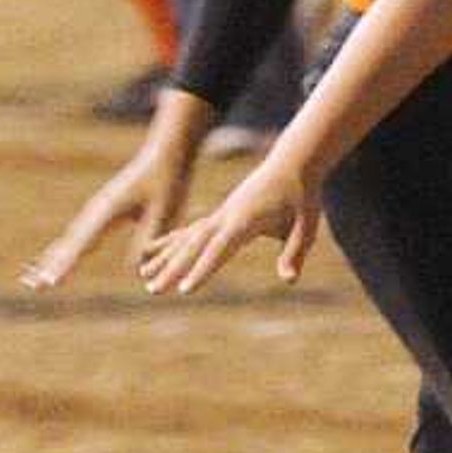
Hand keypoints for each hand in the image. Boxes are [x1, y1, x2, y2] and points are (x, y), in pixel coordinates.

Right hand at [21, 105, 207, 289]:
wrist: (166, 153)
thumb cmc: (169, 181)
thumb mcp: (164, 213)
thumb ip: (147, 241)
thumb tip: (133, 270)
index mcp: (108, 211)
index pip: (83, 245)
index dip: (67, 266)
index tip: (51, 282)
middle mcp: (96, 210)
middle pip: (68, 244)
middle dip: (50, 266)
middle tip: (31, 286)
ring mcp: (96, 209)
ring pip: (68, 240)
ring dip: (50, 259)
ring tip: (31, 277)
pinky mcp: (102, 210)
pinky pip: (78, 235)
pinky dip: (62, 249)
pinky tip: (53, 259)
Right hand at [136, 148, 323, 293]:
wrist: (293, 161)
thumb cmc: (303, 195)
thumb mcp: (307, 224)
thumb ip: (295, 252)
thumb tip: (289, 280)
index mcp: (246, 219)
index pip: (220, 248)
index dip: (202, 269)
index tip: (185, 289)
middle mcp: (226, 216)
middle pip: (194, 245)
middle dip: (173, 269)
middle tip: (153, 290)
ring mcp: (220, 214)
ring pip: (187, 237)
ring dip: (165, 257)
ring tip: (144, 277)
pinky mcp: (220, 213)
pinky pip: (191, 230)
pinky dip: (171, 242)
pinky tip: (152, 252)